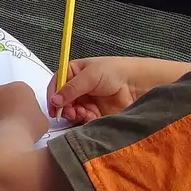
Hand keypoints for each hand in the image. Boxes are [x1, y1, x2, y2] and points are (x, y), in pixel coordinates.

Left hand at [0, 82, 48, 140]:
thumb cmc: (29, 126)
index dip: (27, 106)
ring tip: (7, 131)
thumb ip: (36, 114)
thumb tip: (31, 120)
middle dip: (10, 107)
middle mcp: (0, 90)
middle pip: (6, 97)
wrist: (8, 139)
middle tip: (17, 123)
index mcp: (19, 87)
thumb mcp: (42, 119)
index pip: (24, 93)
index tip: (29, 117)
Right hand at [50, 56, 179, 124]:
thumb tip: (54, 100)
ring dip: (73, 114)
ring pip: (71, 111)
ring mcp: (86, 100)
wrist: (137, 84)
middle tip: (69, 111)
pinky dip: (83, 119)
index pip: (57, 84)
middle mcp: (78, 87)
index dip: (53, 95)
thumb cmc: (114, 72)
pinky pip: (82, 119)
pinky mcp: (94, 112)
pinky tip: (89, 116)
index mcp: (74, 72)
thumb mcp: (90, 76)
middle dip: (64, 107)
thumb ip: (71, 89)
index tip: (53, 106)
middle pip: (62, 100)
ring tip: (81, 113)